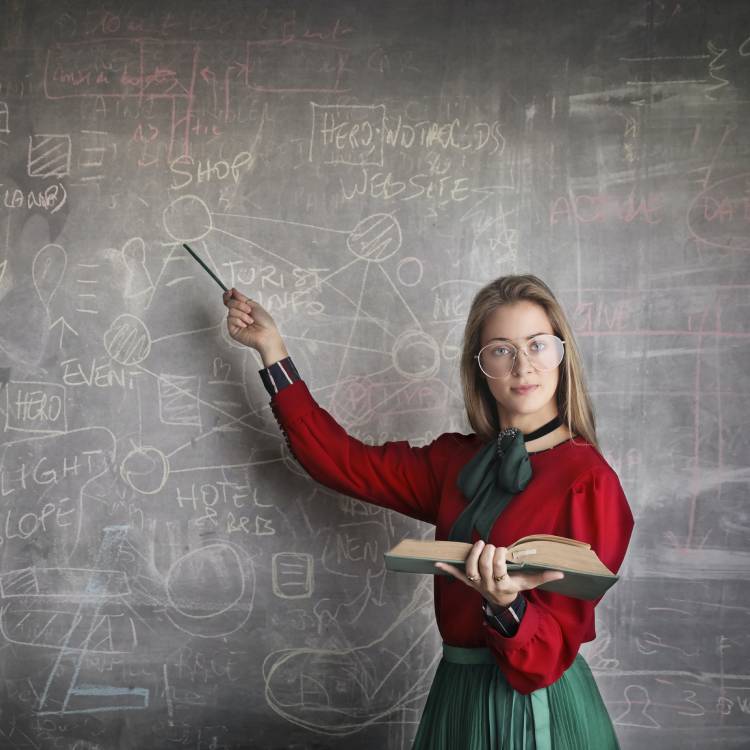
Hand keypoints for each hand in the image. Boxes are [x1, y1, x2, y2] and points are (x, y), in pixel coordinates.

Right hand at [222, 288, 287, 363]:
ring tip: (250, 321)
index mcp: (243, 309)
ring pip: (231, 311)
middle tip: (249, 310)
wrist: (267, 334)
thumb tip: (233, 291)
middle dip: (239, 305)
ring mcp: (234, 322)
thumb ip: (242, 298)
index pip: (231, 300)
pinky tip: (245, 326)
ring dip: (242, 314)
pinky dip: (239, 321)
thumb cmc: (265, 322)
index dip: (228, 295)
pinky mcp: (232, 330)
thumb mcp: (254, 306)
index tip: (230, 292)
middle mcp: (238, 315)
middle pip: (230, 303)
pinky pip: (230, 319)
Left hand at [435, 540, 564, 608]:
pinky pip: (456, 576)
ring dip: (472, 554)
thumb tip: (561, 573)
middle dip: (487, 552)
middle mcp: (487, 585)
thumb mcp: (529, 584)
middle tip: (493, 546)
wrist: (500, 603)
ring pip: (469, 569)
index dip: (500, 557)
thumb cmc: (515, 588)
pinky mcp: (467, 581)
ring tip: (480, 544)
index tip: (504, 550)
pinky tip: (437, 562)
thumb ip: (544, 577)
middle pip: (483, 567)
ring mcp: (476, 584)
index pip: (498, 569)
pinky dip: (447, 569)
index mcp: (503, 585)